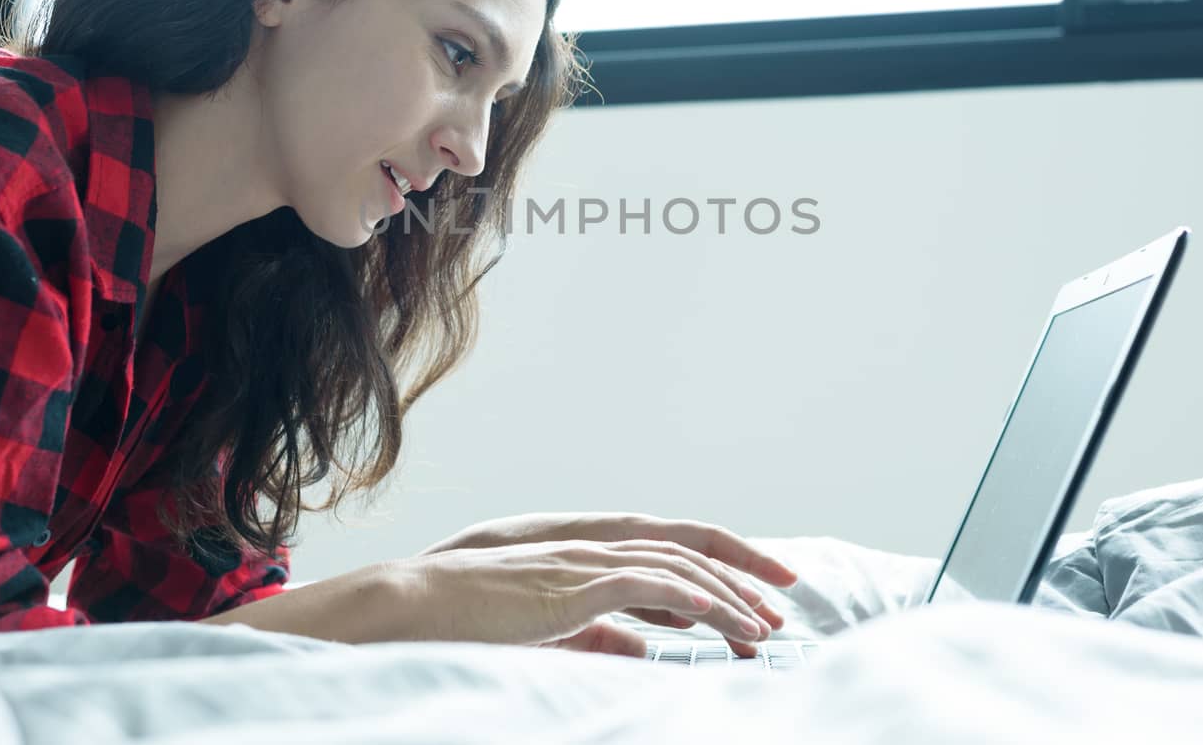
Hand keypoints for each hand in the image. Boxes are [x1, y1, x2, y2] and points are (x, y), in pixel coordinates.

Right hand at [402, 538, 786, 657]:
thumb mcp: (549, 630)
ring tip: (763, 625)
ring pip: (677, 568)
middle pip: (685, 553)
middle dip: (740, 577)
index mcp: (588, 560)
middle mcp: (594, 551)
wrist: (420, 604)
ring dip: (726, 594)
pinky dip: (693, 600)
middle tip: (782, 605)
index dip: (716, 575)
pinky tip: (721, 620)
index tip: (755, 603)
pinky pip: (650, 585)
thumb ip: (598, 635)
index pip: (668, 558)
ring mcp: (586, 563)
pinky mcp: (577, 586)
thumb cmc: (472, 622)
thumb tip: (640, 651)